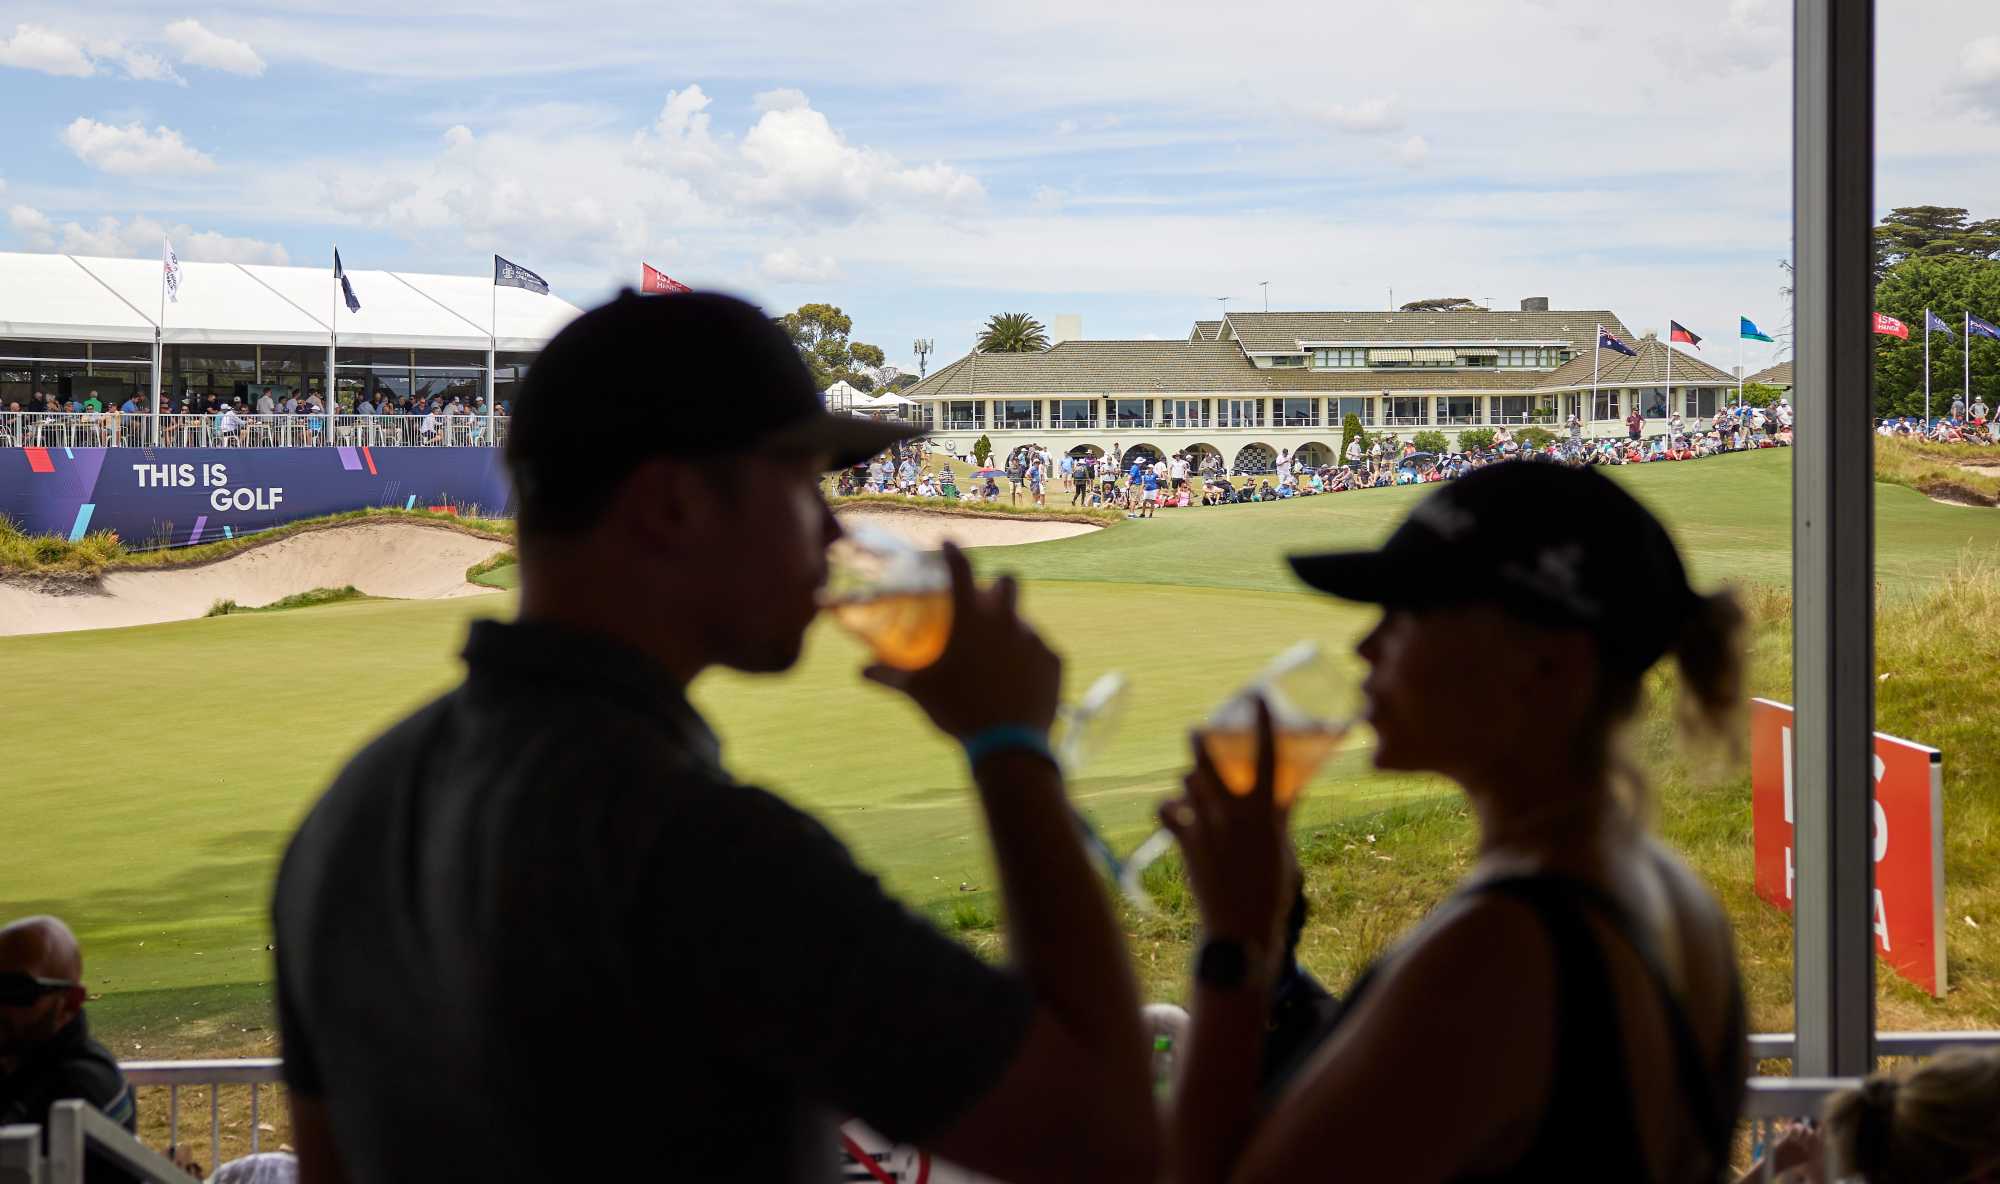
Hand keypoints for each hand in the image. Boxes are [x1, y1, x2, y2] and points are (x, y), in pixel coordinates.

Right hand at [864, 543, 1060, 739]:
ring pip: (1024, 621)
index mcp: (973, 619)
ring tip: (997, 657)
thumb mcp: (919, 692)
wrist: (1009, 745)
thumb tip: (860, 670)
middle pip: (1008, 581)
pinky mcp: (1054, 660)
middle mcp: (1008, 620)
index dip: (953, 551)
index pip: (961, 569)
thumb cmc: (957, 712)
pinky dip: (1027, 658)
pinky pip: (1040, 651)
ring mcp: (1035, 639)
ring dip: (1010, 629)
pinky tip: (1017, 679)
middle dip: (997, 584)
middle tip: (986, 599)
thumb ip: (889, 676)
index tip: (948, 543)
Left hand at [1159, 698, 1296, 963]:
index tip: (1256, 695)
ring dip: (1189, 781)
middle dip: (1198, 741)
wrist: (1241, 929)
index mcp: (1264, 811)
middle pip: (1205, 760)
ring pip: (1186, 783)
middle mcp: (1232, 813)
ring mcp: (1205, 827)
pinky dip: (1169, 808)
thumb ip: (1279, 816)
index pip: (1266, 755)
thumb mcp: (1282, 847)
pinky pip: (1168, 812)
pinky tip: (1174, 812)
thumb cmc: (1271, 891)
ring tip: (1193, 786)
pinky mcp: (1186, 844)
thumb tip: (1285, 795)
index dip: (1262, 721)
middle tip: (1197, 731)